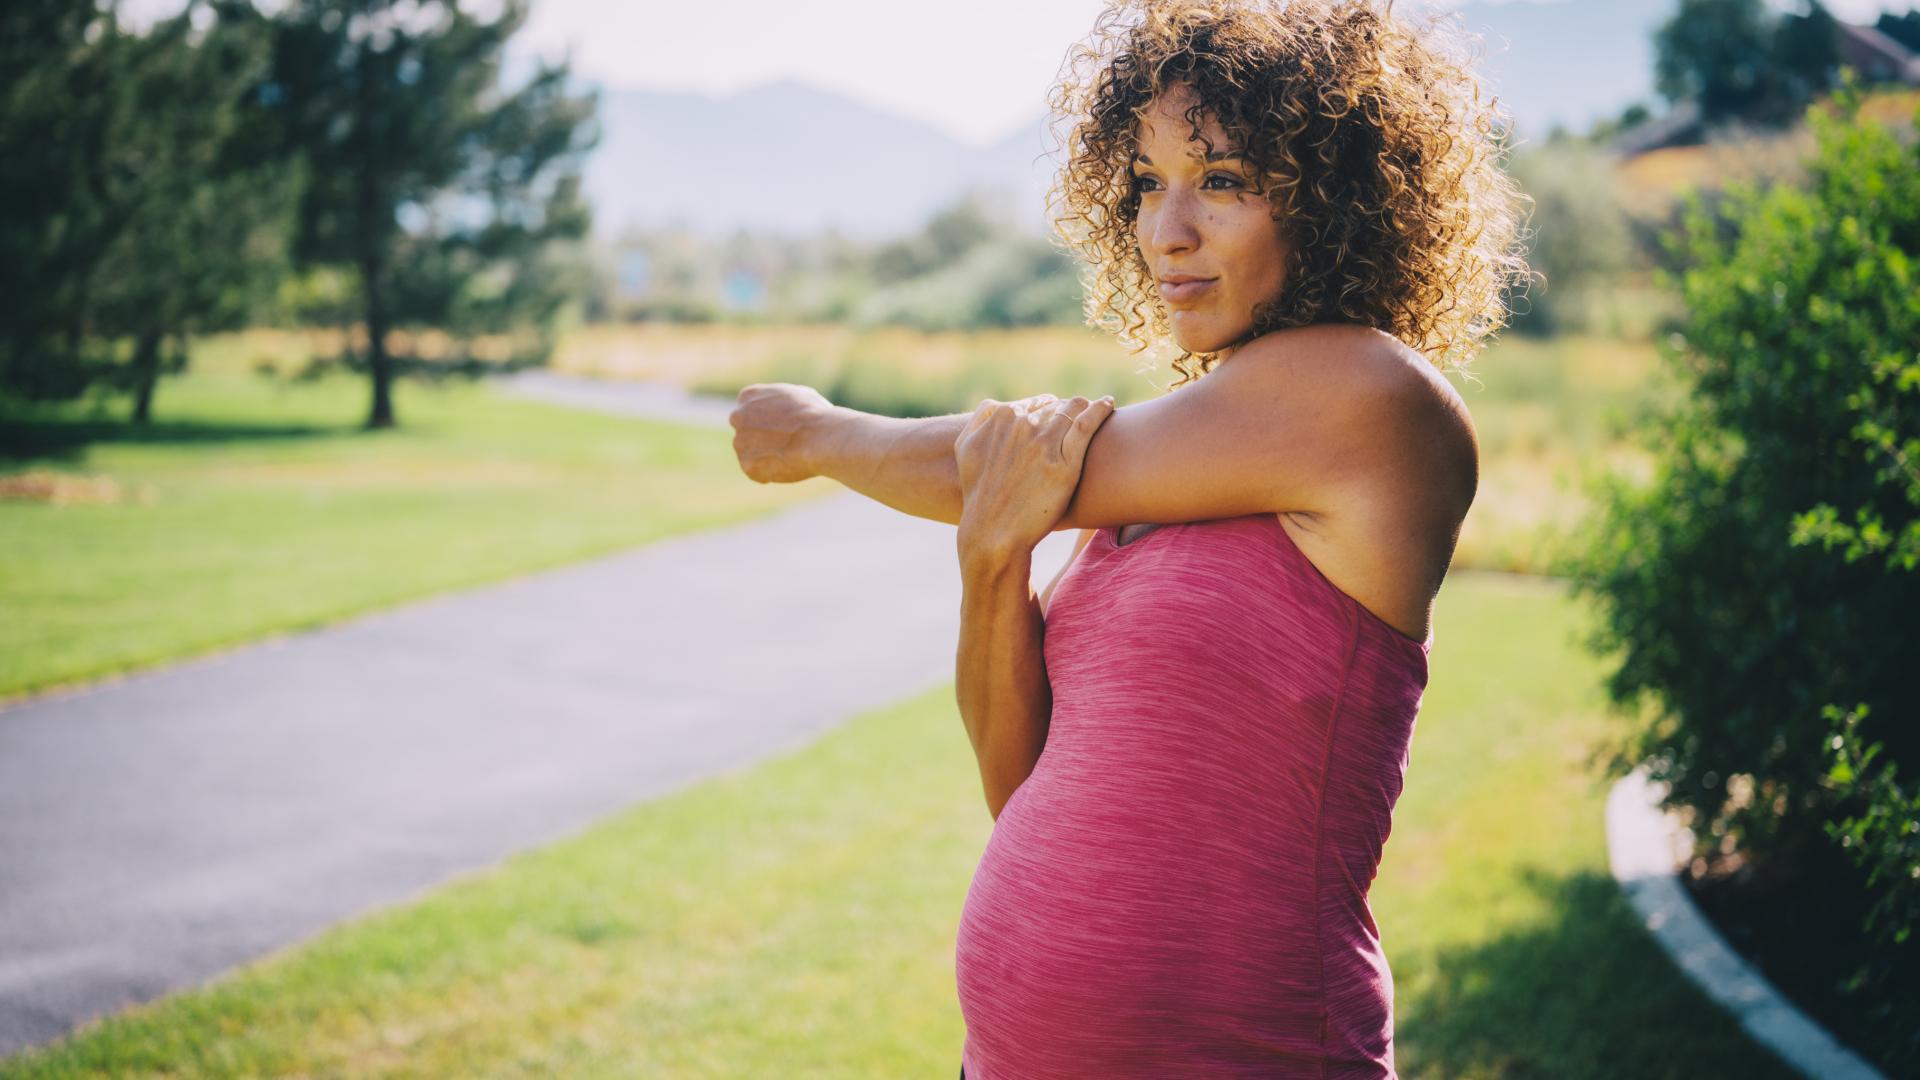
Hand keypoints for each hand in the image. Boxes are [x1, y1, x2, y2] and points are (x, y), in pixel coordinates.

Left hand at [730, 383, 835, 483]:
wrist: (819, 438)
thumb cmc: (814, 415)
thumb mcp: (796, 395)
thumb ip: (778, 402)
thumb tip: (779, 409)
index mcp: (748, 396)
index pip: (749, 411)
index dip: (767, 421)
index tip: (782, 428)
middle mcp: (738, 417)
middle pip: (746, 432)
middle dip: (761, 439)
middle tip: (785, 444)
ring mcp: (740, 442)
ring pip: (751, 454)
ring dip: (766, 457)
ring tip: (791, 455)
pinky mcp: (747, 465)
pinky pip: (757, 472)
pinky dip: (770, 473)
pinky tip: (788, 465)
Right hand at [955, 393, 1115, 562]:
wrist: (993, 531)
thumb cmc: (980, 493)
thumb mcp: (966, 448)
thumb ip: (981, 418)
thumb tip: (1001, 406)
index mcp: (1002, 418)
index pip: (1036, 403)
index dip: (1048, 411)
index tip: (1057, 420)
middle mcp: (1023, 425)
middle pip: (1055, 406)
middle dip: (1066, 412)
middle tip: (1077, 423)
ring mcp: (1045, 443)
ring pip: (1073, 409)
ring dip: (1084, 408)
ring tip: (1096, 410)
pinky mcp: (1065, 463)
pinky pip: (1087, 424)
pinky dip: (1100, 410)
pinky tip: (1108, 404)